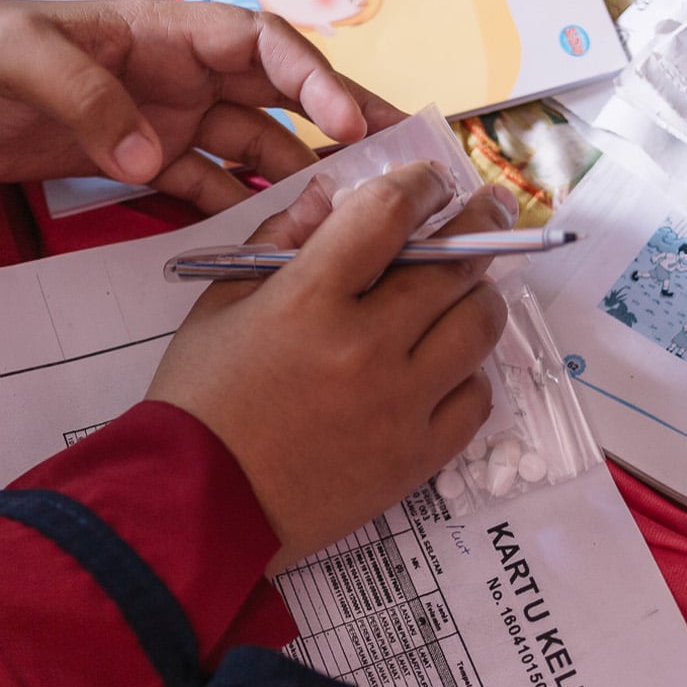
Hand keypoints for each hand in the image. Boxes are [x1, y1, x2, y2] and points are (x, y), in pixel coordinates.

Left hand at [0, 0, 403, 212]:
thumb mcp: (25, 62)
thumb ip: (90, 102)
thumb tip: (148, 155)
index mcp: (165, 31)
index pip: (262, 46)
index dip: (311, 80)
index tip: (344, 122)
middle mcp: (181, 74)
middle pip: (281, 99)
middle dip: (338, 129)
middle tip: (396, 166)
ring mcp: (167, 120)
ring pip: (255, 149)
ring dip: (298, 181)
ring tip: (344, 220)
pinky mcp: (143, 164)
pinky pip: (209, 188)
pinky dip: (241, 213)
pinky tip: (274, 242)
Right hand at [146, 163, 515, 573]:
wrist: (197, 505)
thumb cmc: (201, 402)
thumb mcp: (220, 305)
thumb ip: (279, 241)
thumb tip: (333, 196)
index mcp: (309, 299)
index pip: (391, 213)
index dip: (423, 183)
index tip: (433, 181)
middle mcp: (366, 346)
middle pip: (455, 264)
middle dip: (480, 223)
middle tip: (489, 210)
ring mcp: (400, 405)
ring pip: (479, 325)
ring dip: (478, 295)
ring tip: (465, 290)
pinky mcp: (417, 457)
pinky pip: (476, 397)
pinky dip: (469, 372)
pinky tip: (446, 364)